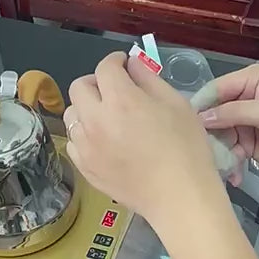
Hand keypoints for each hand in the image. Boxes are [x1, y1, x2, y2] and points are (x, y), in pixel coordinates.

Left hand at [63, 52, 227, 224]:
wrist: (178, 197)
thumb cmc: (186, 148)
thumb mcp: (176, 104)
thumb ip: (150, 79)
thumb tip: (133, 65)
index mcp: (121, 99)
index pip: (105, 67)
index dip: (116, 61)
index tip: (125, 65)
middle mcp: (95, 120)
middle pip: (79, 87)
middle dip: (96, 82)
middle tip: (115, 90)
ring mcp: (86, 146)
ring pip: (72, 115)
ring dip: (87, 109)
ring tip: (107, 117)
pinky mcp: (85, 168)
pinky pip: (73, 142)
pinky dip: (84, 135)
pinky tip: (103, 141)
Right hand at [197, 64, 258, 173]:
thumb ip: (235, 113)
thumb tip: (202, 118)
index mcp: (248, 82)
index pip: (215, 90)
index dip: (201, 107)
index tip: (187, 126)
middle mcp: (242, 100)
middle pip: (213, 115)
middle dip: (207, 134)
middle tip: (202, 153)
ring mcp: (244, 123)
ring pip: (219, 136)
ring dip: (218, 152)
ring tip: (217, 168)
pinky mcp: (248, 143)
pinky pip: (230, 152)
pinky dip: (230, 165)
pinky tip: (233, 177)